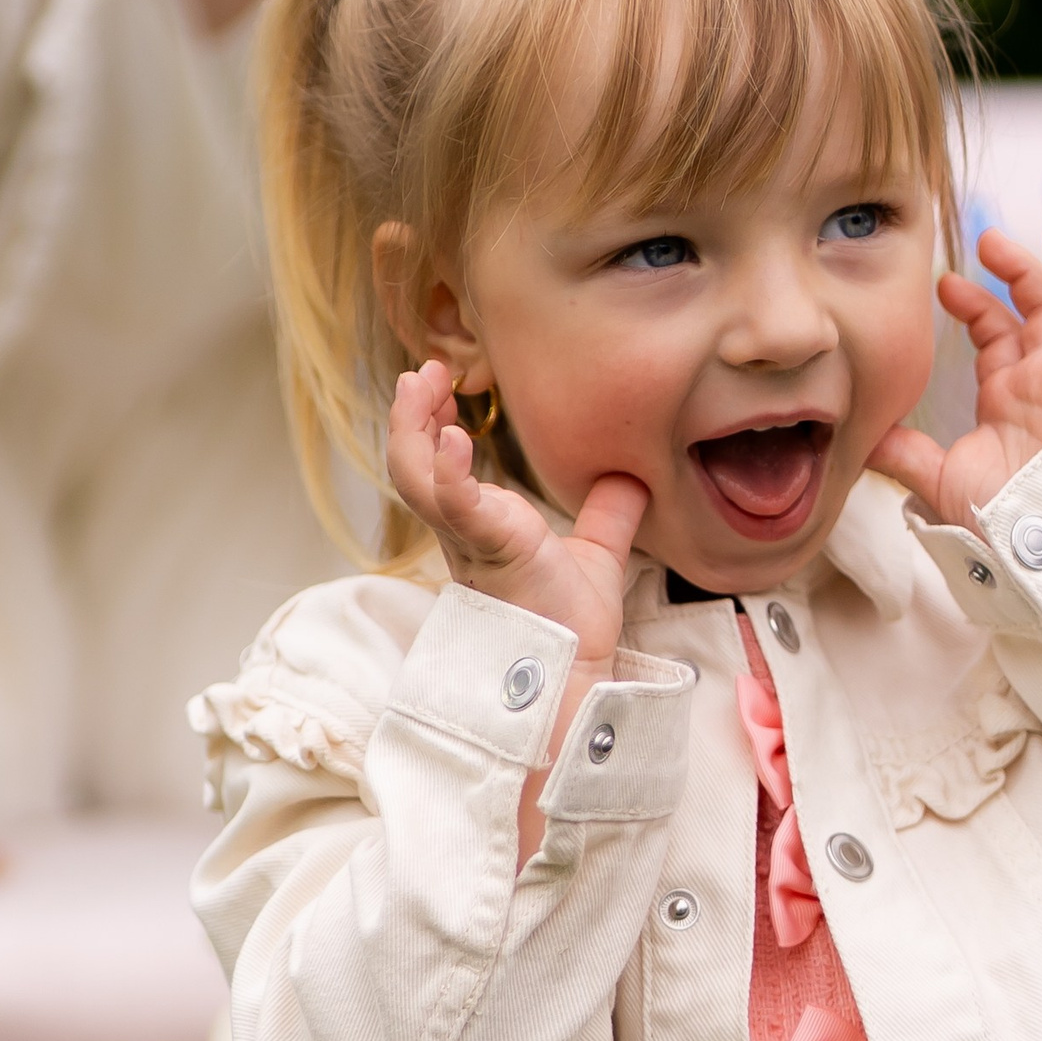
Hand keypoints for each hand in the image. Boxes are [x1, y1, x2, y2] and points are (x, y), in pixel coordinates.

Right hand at [385, 361, 648, 672]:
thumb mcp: (595, 554)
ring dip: (412, 427)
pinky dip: (448, 469)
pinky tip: (454, 436)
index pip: (438, 466)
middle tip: (425, 370)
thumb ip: (608, 515)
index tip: (442, 385)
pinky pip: (455, 505)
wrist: (575, 670)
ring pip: (415, 478)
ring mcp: (470, 541)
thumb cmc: (571, 623)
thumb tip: (630, 478)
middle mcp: (463, 533)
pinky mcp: (490, 550)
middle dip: (411, 413)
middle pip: (413, 464)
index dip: (432, 424)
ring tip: (424, 382)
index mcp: (478, 529)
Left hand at [867, 216, 1041, 533]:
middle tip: (987, 240)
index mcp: (1007, 398)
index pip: (994, 336)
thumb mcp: (940, 479)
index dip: (974, 304)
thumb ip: (904, 453)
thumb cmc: (998, 520)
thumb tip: (860, 435)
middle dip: (1014, 272)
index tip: (944, 283)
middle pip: (1035, 310)